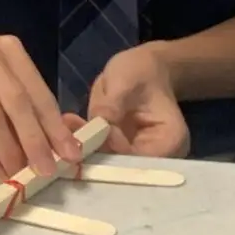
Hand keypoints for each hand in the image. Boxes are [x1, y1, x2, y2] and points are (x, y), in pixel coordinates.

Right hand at [0, 30, 81, 180]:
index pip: (37, 91)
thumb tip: (54, 137)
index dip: (56, 125)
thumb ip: (16, 94)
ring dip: (9, 151)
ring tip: (19, 176)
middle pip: (18, 103)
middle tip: (48, 171)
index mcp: (5, 48)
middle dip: (37, 141)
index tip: (72, 154)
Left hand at [67, 44, 189, 157]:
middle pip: (124, 165)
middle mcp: (158, 156)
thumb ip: (112, 105)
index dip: (114, 149)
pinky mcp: (121, 148)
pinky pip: (101, 149)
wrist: (144, 69)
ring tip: (64, 128)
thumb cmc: (141, 71)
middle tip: (68, 137)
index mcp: (170, 141)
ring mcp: (138, 154)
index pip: (140, 159)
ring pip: (109, 160)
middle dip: (95, 152)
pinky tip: (69, 125)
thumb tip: (99, 127)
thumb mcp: (125, 80)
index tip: (91, 134)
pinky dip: (85, 140)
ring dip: (85, 146)